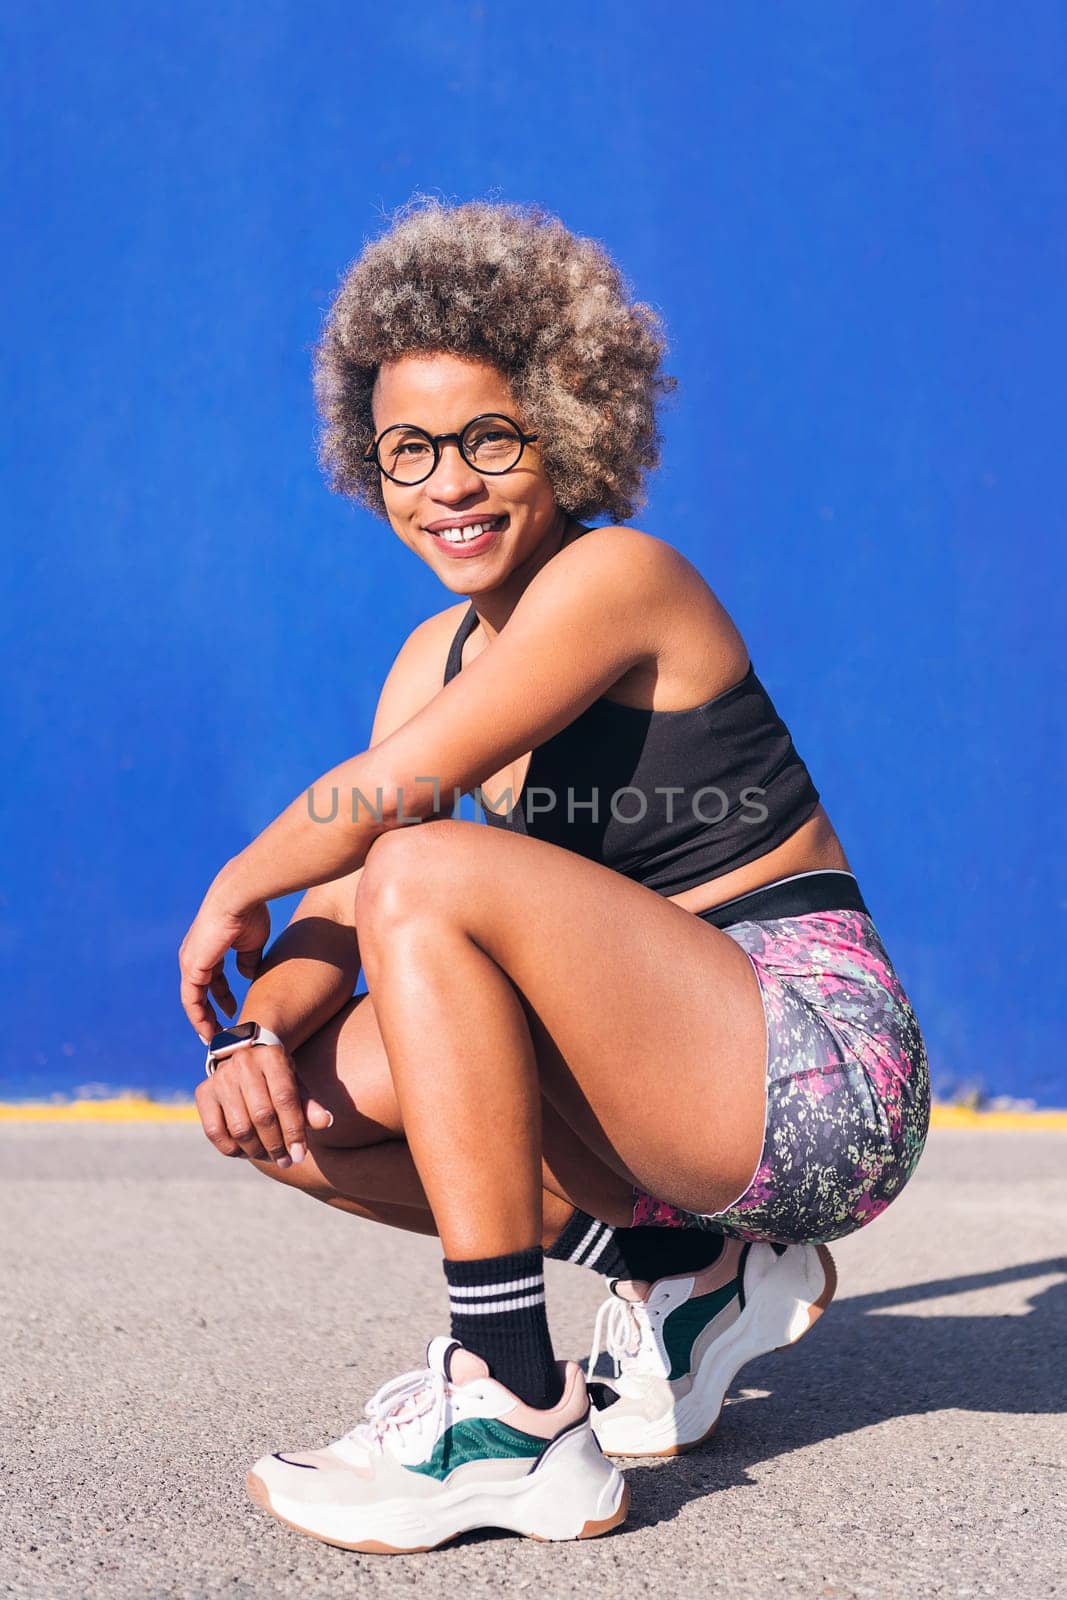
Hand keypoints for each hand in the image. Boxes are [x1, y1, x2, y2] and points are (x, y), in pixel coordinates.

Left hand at [178, 894, 271, 1042]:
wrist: (240, 897)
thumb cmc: (249, 914)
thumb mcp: (251, 943)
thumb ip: (247, 960)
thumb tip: (246, 975)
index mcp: (208, 949)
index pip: (211, 977)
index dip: (220, 995)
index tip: (230, 1011)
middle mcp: (195, 956)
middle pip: (199, 991)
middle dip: (210, 1012)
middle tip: (221, 1030)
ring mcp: (191, 962)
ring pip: (194, 1000)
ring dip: (204, 1020)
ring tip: (215, 1038)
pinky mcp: (192, 968)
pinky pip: (192, 1000)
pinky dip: (199, 1017)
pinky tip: (209, 1030)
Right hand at [194, 1042, 333, 1165]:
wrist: (245, 1060)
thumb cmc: (277, 1078)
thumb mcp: (296, 1085)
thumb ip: (309, 1105)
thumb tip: (325, 1122)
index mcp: (272, 1056)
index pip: (285, 1099)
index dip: (294, 1131)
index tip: (300, 1155)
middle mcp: (243, 1063)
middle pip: (262, 1116)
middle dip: (277, 1145)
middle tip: (286, 1161)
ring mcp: (220, 1078)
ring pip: (240, 1128)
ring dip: (257, 1151)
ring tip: (271, 1157)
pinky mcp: (203, 1093)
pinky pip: (215, 1133)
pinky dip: (232, 1150)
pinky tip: (247, 1152)